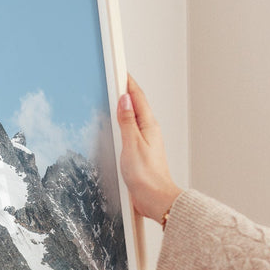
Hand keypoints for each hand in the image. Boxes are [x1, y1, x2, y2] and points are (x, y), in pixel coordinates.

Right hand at [117, 75, 182, 222]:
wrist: (155, 199)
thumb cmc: (147, 176)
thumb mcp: (132, 145)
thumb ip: (127, 122)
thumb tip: (124, 100)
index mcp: (148, 126)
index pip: (137, 97)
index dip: (128, 82)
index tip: (119, 70)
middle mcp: (148, 131)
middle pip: (136, 105)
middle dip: (125, 91)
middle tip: (115, 78)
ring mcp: (145, 142)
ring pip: (133, 118)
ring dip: (123, 107)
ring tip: (113, 97)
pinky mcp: (140, 153)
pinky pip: (130, 131)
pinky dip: (122, 123)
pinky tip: (116, 126)